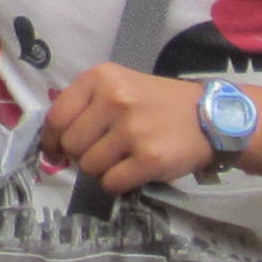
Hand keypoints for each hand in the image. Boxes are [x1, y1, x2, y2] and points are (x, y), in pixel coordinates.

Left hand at [42, 64, 212, 196]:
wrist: (210, 117)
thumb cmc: (157, 103)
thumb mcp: (120, 86)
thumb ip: (86, 106)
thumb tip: (53, 142)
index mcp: (101, 78)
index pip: (56, 116)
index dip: (51, 140)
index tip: (56, 151)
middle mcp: (115, 100)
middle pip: (71, 145)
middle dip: (81, 156)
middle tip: (103, 153)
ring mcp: (133, 130)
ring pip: (89, 167)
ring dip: (102, 170)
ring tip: (123, 159)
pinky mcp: (149, 158)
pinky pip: (111, 183)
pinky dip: (118, 184)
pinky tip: (133, 170)